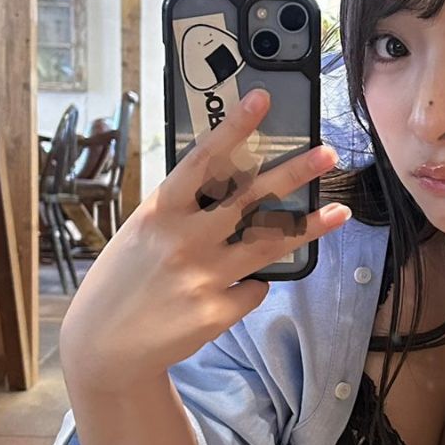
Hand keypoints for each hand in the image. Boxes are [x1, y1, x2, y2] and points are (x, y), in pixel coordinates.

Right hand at [60, 89, 349, 391]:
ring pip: (269, 244)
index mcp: (160, 212)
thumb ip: (181, 210)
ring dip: (308, 226)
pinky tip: (232, 288)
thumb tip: (231, 185)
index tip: (262, 99)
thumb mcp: (142, 233)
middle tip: (327, 154)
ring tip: (339, 213)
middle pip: (250, 199)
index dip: (234, 128)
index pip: (202, 160)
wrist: (105, 346)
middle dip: (293, 173)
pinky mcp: (217, 311)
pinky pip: (254, 287)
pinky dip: (251, 284)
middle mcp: (184, 240)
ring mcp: (203, 277)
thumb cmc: (125, 280)